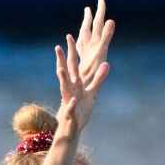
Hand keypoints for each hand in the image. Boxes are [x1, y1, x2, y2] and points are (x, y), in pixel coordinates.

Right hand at [54, 0, 114, 138]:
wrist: (71, 128)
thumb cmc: (80, 109)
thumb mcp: (92, 92)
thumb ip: (99, 79)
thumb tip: (106, 63)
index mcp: (75, 84)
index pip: (72, 65)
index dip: (71, 52)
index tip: (69, 36)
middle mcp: (70, 90)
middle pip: (66, 73)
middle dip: (62, 60)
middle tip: (58, 47)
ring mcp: (69, 101)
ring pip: (65, 89)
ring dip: (63, 80)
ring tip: (60, 70)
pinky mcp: (71, 114)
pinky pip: (70, 109)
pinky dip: (70, 105)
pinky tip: (72, 101)